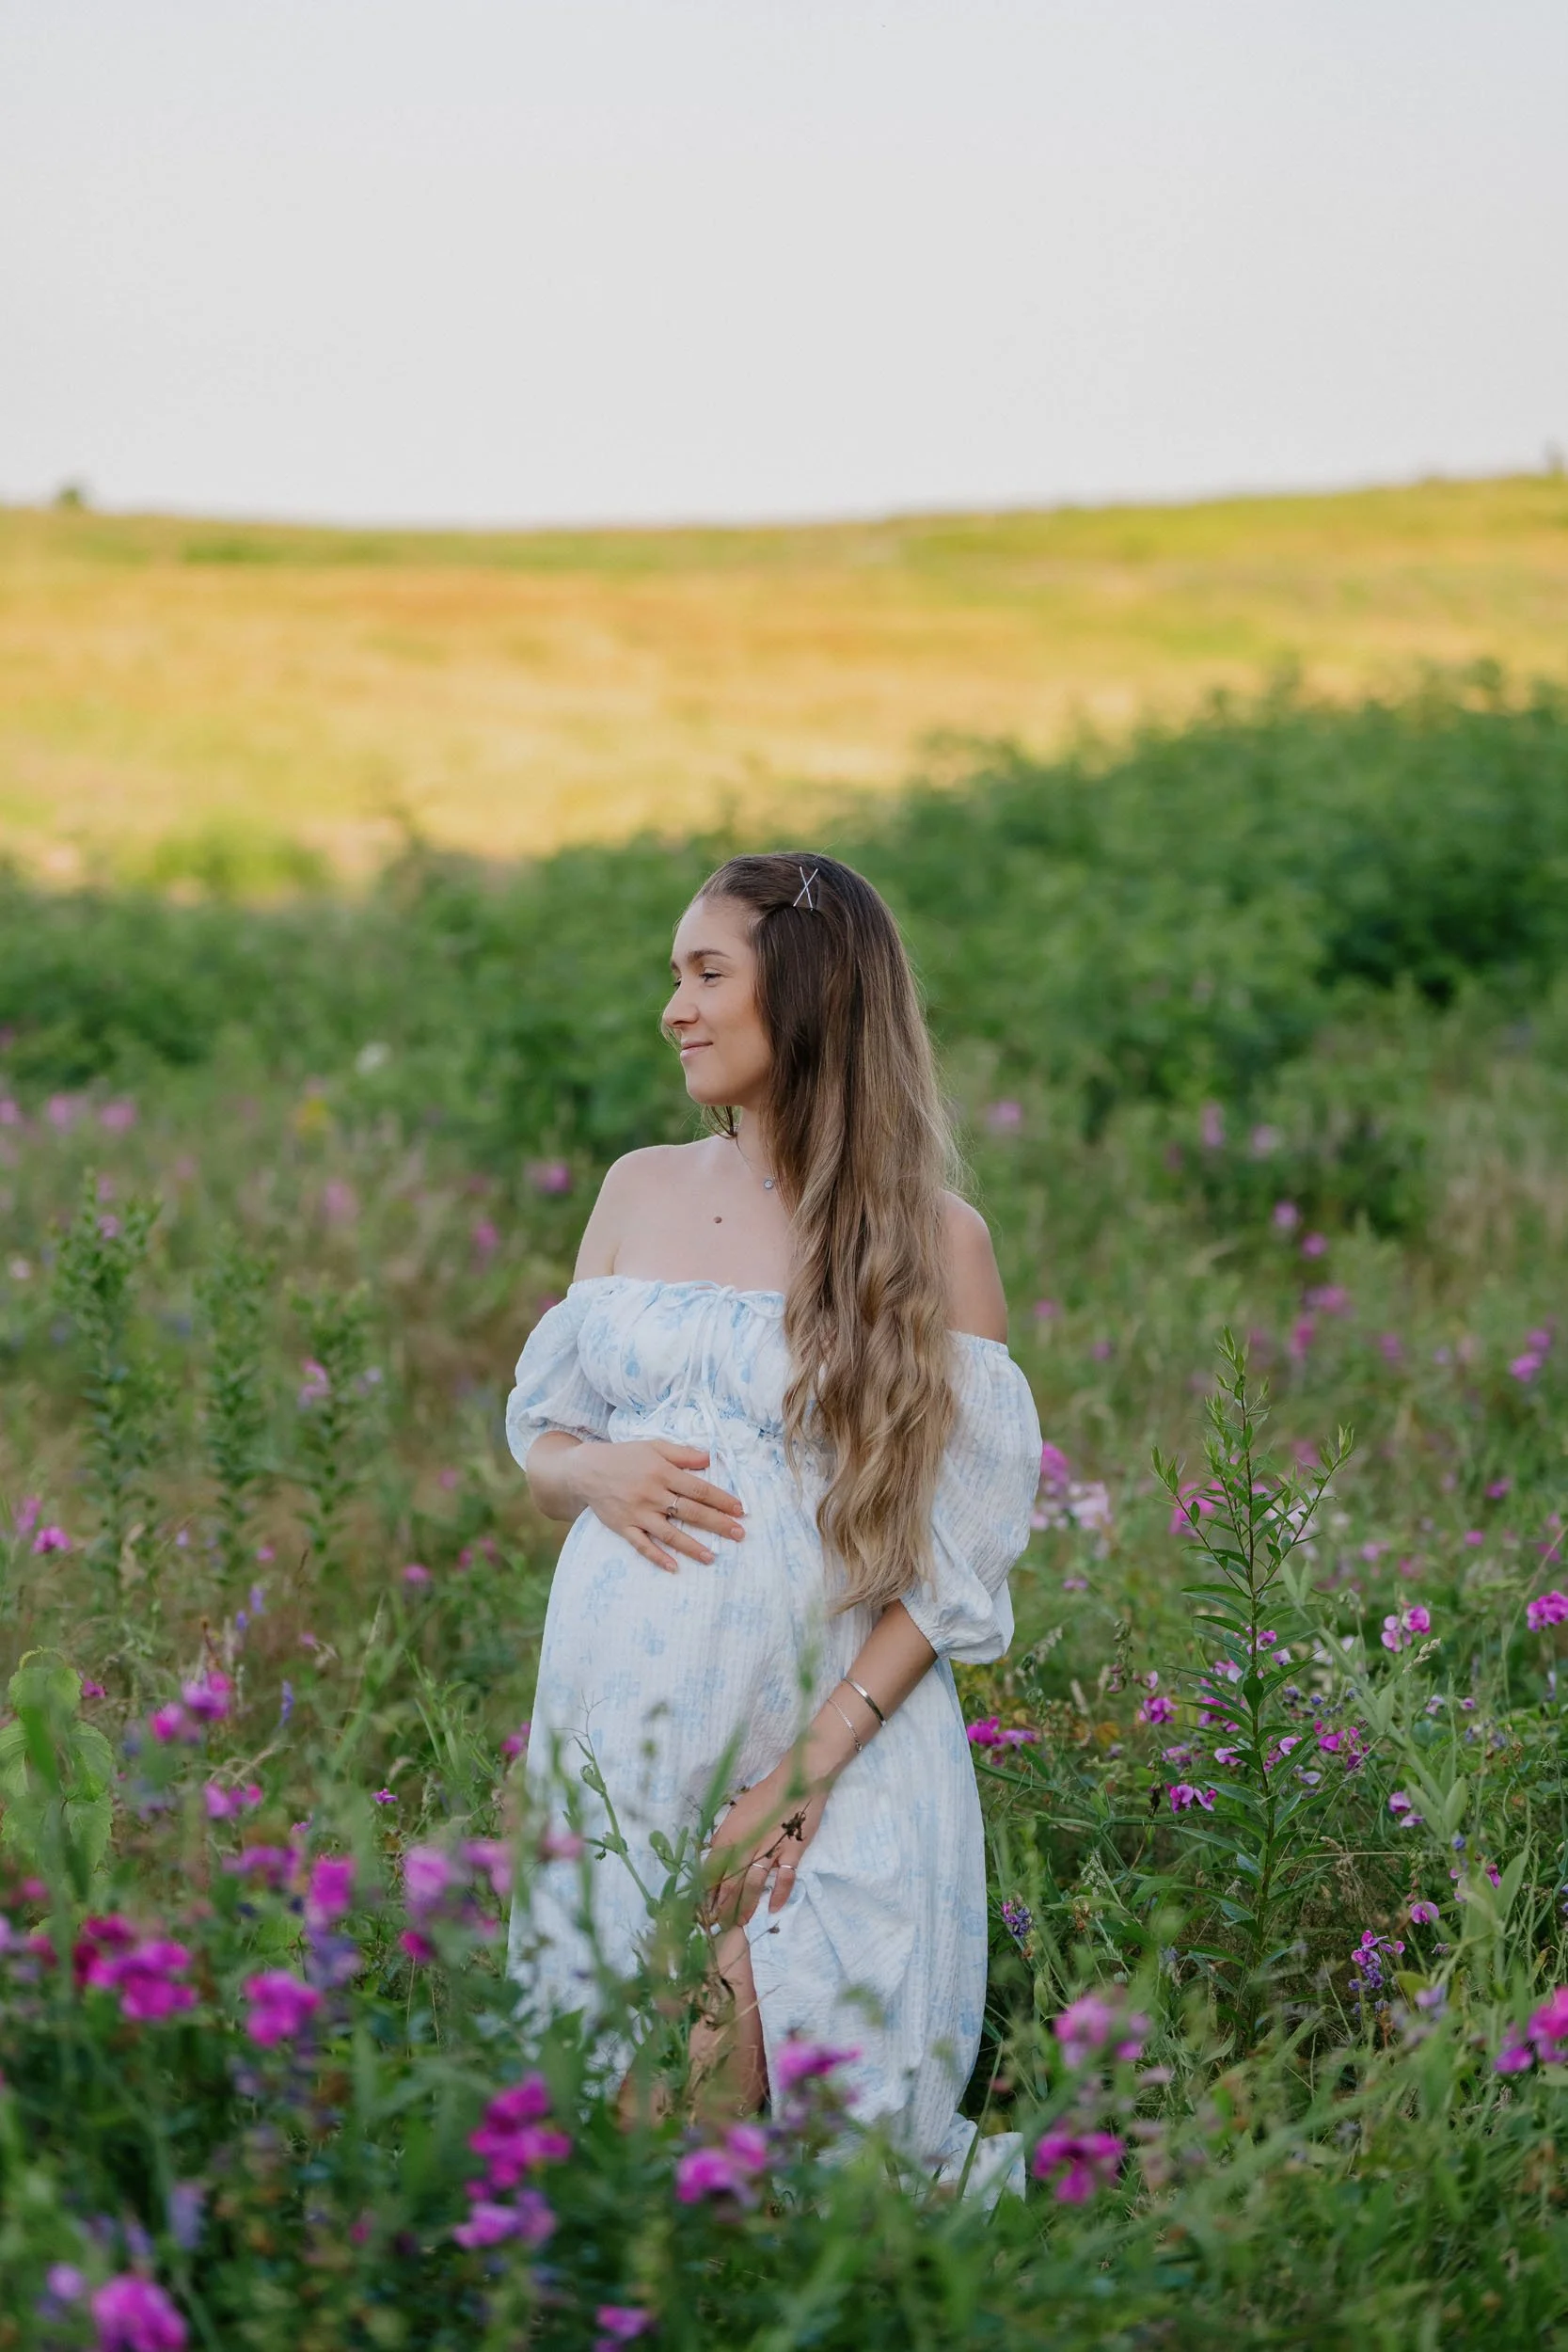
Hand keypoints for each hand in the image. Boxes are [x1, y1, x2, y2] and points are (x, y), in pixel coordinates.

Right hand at [574, 1439, 744, 1572]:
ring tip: (713, 1557)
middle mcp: (652, 1494)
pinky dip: (658, 1557)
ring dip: (692, 1546)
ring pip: (669, 1533)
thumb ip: (682, 1454)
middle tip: (739, 1534)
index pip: (699, 1488)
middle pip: (690, 1512)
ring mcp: (637, 1513)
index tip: (740, 1509)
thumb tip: (710, 1458)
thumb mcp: (654, 1446)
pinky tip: (674, 1568)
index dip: (721, 1499)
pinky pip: (642, 1546)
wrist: (585, 1469)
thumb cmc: (624, 1456)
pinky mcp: (623, 1527)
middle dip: (717, 1524)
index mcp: (662, 1472)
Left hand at [705, 1759, 828, 1925]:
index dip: (707, 1890)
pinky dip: (779, 1895)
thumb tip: (714, 1852)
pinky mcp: (793, 1852)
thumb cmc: (766, 1794)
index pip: (714, 1868)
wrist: (799, 1780)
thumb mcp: (738, 1811)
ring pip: (753, 1884)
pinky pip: (784, 1879)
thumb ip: (726, 1834)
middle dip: (722, 1905)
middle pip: (731, 1881)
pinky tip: (772, 1910)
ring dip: (745, 1906)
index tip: (702, 1907)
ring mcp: (770, 1850)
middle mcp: (747, 1844)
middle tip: (717, 1925)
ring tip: (739, 1923)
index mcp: (730, 1834)